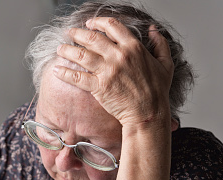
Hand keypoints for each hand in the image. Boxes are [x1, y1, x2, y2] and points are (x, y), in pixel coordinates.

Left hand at [54, 17, 173, 127]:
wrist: (148, 113)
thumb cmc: (158, 91)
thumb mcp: (166, 64)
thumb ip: (160, 44)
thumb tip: (153, 30)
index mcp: (134, 47)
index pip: (112, 26)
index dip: (98, 22)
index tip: (89, 23)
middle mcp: (119, 56)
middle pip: (92, 38)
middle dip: (77, 33)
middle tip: (69, 33)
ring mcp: (108, 71)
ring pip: (81, 55)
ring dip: (67, 50)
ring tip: (60, 48)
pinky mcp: (99, 86)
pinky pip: (77, 77)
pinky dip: (64, 72)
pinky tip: (56, 70)